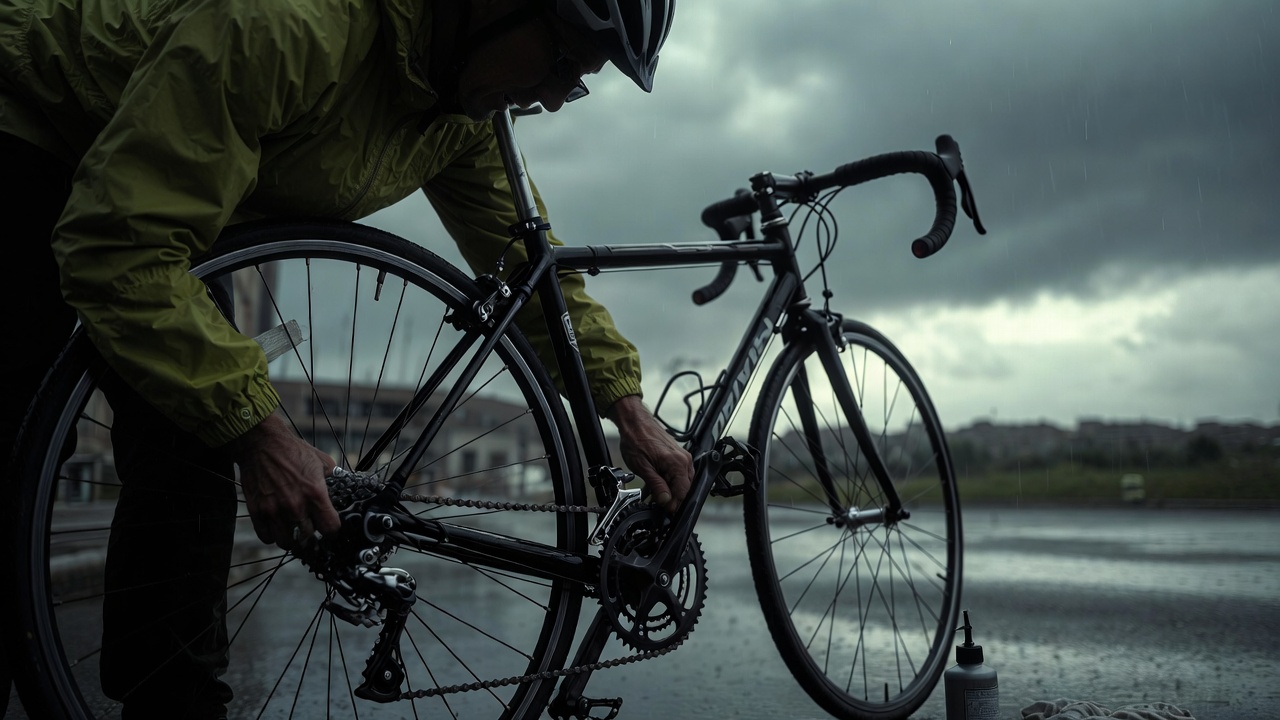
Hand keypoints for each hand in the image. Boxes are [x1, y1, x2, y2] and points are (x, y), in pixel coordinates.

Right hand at [230, 413, 341, 548]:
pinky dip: (273, 536)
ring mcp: (273, 510)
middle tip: (312, 532)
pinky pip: (267, 537)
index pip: (330, 528)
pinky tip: (279, 527)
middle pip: (308, 539)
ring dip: (293, 540)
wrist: (262, 443)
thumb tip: (343, 491)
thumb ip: (333, 481)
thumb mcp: (322, 462)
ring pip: (287, 543)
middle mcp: (294, 505)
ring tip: (295, 532)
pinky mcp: (256, 511)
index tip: (330, 529)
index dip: (332, 531)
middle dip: (312, 537)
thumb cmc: (292, 451)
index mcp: (314, 493)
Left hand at [607, 396, 691, 513]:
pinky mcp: (678, 455)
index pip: (683, 493)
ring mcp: (682, 456)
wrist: (635, 422)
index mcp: (678, 464)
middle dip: (673, 498)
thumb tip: (666, 501)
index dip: (674, 504)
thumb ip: (657, 486)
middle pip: (685, 488)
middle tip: (659, 504)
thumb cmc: (636, 439)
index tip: (665, 510)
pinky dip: (670, 481)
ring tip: (657, 494)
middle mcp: (684, 459)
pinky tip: (658, 484)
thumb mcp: (643, 468)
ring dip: (671, 490)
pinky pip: (679, 473)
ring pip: (682, 481)